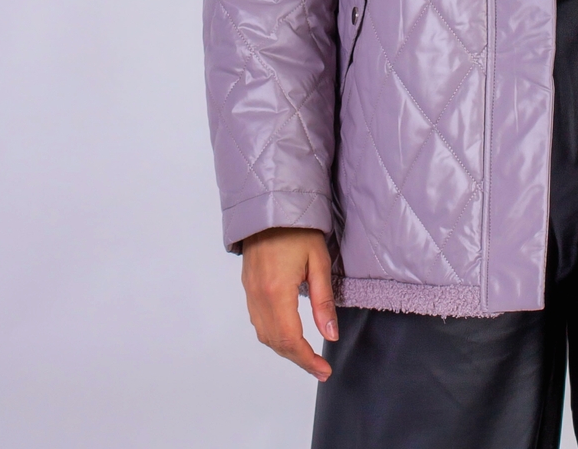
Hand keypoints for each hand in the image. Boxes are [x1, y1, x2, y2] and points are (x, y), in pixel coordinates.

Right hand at [241, 227, 337, 379]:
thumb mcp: (319, 262)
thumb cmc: (299, 230)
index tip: (324, 371)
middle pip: (275, 342)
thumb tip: (329, 335)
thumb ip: (323, 302)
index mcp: (277, 292)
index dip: (307, 360)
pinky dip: (272, 334)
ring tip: (306, 354)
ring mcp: (250, 292)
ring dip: (284, 349)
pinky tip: (288, 333)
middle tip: (319, 367)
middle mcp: (258, 296)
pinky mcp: (247, 286)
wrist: (271, 206)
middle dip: (298, 358)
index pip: (290, 340)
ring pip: (264, 334)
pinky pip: (257, 321)